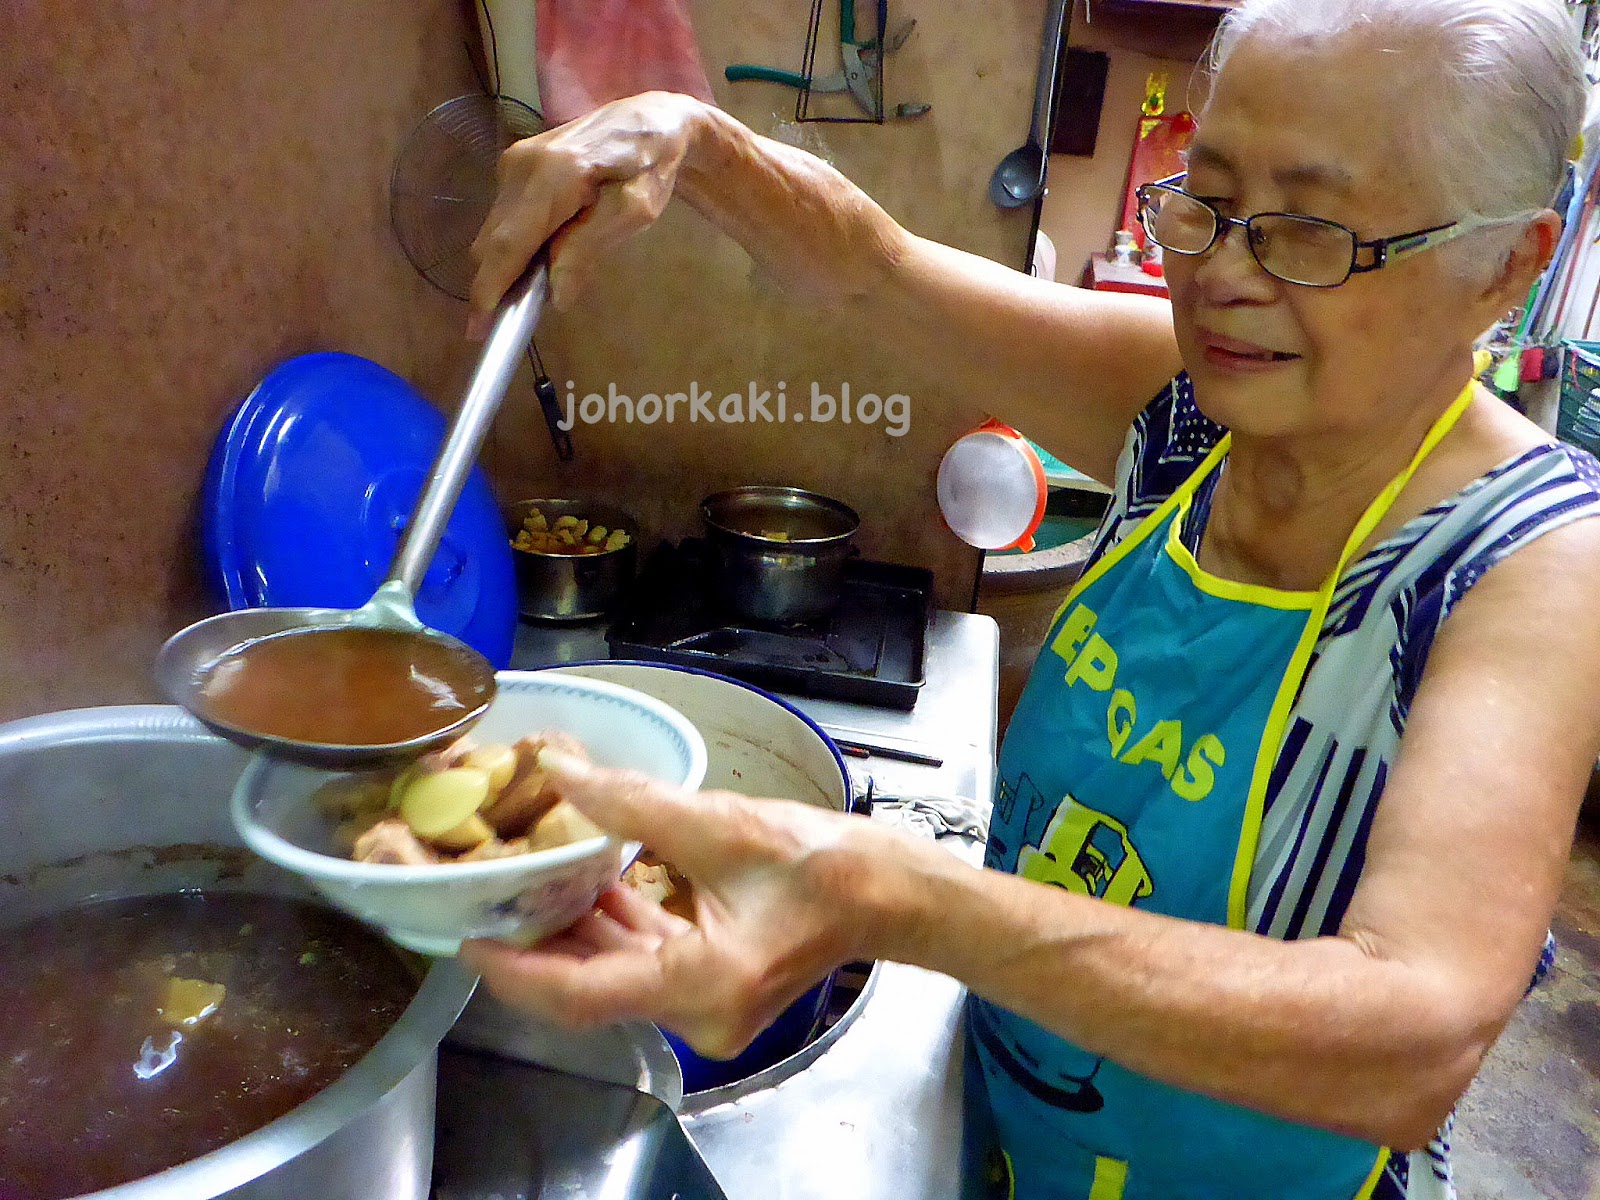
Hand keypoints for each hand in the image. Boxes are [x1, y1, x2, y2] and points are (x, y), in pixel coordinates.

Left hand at [459, 750, 870, 1058]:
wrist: (889, 892)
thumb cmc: (824, 863)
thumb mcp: (721, 823)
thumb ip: (633, 802)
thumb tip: (559, 769)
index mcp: (701, 985)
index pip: (581, 994)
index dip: (517, 969)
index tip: (469, 937)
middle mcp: (698, 1016)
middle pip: (591, 990)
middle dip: (537, 944)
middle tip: (486, 898)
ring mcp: (706, 1011)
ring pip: (616, 978)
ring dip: (574, 934)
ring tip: (524, 886)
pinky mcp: (714, 990)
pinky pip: (646, 967)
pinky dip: (615, 932)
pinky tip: (587, 888)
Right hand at [467, 91, 709, 334]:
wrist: (650, 121)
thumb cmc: (650, 167)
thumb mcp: (634, 212)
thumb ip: (589, 248)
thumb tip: (556, 295)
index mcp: (554, 174)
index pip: (510, 242)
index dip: (491, 287)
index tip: (478, 327)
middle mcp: (522, 164)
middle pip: (493, 240)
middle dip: (492, 284)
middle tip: (499, 325)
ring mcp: (514, 162)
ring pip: (494, 231)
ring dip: (504, 266)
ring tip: (526, 293)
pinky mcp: (514, 165)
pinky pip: (503, 218)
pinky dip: (512, 246)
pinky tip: (536, 260)